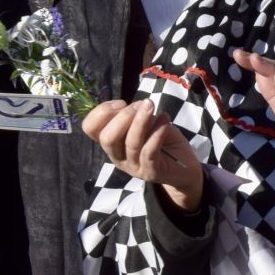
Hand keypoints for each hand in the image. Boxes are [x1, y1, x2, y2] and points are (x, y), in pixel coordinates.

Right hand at [83, 99, 204, 211]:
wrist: (185, 167)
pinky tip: (165, 119)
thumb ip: (136, 116)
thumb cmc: (162, 140)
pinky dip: (157, 132)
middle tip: (141, 104)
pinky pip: (150, 151)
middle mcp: (117, 156)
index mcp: (111, 142)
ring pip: (130, 143)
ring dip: (141, 121)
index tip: (121, 103)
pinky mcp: (150, 171)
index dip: (101, 112)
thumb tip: (135, 106)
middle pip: (107, 138)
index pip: (90, 128)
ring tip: (151, 106)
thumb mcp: (147, 123)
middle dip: (122, 117)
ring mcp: (133, 166)